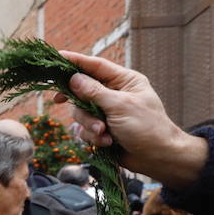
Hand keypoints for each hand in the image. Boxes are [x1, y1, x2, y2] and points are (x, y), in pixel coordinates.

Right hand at [53, 51, 207, 189]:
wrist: (157, 157)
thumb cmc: (147, 127)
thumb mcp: (120, 106)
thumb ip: (94, 92)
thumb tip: (73, 78)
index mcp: (124, 81)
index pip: (96, 66)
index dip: (76, 61)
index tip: (57, 57)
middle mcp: (113, 94)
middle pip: (82, 91)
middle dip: (81, 105)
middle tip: (60, 100)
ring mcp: (107, 112)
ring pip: (81, 113)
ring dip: (89, 125)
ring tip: (103, 133)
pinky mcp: (102, 129)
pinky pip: (85, 129)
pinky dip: (93, 137)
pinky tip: (107, 142)